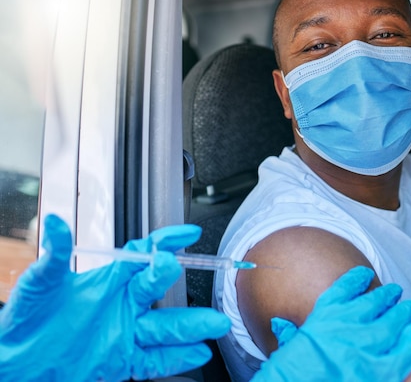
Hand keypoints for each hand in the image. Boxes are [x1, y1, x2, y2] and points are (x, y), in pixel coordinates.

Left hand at [0, 214, 230, 381]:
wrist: (18, 363)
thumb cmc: (27, 320)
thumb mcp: (39, 284)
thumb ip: (53, 254)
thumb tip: (56, 223)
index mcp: (110, 280)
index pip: (143, 254)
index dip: (167, 241)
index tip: (187, 233)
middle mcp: (124, 304)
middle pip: (159, 290)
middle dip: (181, 286)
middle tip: (205, 279)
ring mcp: (126, 333)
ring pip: (165, 327)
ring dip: (191, 326)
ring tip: (215, 325)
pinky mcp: (122, 360)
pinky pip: (154, 359)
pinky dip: (177, 358)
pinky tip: (197, 354)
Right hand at [252, 266, 410, 381]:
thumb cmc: (291, 370)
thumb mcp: (288, 346)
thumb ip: (289, 333)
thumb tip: (281, 325)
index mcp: (323, 316)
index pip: (344, 288)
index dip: (357, 278)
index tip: (365, 274)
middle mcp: (346, 324)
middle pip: (374, 302)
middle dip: (386, 295)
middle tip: (395, 292)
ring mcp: (364, 345)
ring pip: (392, 321)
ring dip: (403, 312)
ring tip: (410, 308)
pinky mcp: (378, 370)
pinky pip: (404, 350)